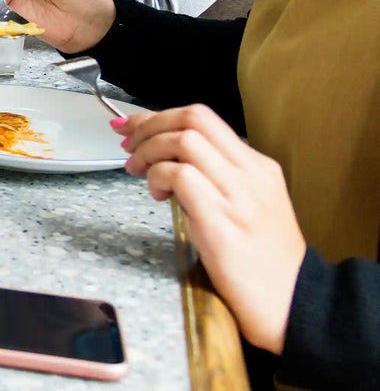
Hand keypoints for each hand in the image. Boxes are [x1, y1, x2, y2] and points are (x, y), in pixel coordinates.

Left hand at [115, 105, 306, 354]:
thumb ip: (217, 179)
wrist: (293, 305)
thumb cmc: (264, 262)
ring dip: (150, 150)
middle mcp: (252, 175)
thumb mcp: (248, 207)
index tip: (132, 126)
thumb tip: (168, 160)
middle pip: (193, 119)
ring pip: (185, 141)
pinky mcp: (223, 222)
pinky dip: (158, 177)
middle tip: (128, 145)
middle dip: (149, 125)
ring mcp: (239, 197)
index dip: (159, 117)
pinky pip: (182, 176)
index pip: (203, 119)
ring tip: (140, 172)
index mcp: (259, 168)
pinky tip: (157, 195)